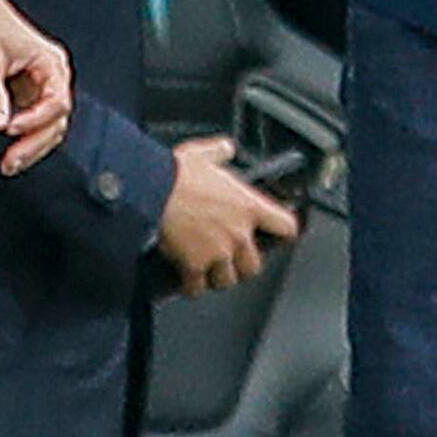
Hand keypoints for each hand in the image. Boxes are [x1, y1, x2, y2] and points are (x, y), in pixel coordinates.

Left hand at [0, 0, 74, 171]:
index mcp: (51, 63)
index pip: (56, 101)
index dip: (35, 120)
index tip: (8, 129)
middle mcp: (52, 75)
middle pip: (57, 119)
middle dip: (35, 143)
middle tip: (10, 162)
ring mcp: (41, 84)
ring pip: (48, 124)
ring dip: (32, 146)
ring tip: (9, 165)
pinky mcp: (28, 91)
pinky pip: (34, 120)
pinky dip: (24, 137)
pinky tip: (11, 151)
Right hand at [156, 135, 302, 294]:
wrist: (150, 192)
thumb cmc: (175, 173)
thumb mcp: (203, 154)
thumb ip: (220, 153)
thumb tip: (225, 148)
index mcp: (248, 206)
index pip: (285, 227)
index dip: (283, 232)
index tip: (278, 234)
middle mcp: (238, 233)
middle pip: (254, 265)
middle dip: (243, 265)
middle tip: (232, 259)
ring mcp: (218, 252)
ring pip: (228, 280)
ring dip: (218, 277)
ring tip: (209, 271)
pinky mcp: (194, 265)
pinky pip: (198, 288)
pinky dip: (192, 287)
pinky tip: (187, 281)